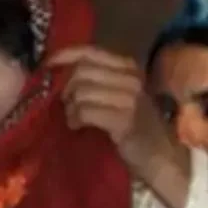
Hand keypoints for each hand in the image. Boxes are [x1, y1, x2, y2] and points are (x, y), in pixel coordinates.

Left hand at [49, 46, 189, 207]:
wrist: (160, 156)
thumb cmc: (135, 126)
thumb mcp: (118, 95)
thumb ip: (96, 80)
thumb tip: (59, 72)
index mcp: (129, 67)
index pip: (90, 51)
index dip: (64, 55)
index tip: (46, 64)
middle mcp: (131, 78)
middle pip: (81, 71)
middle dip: (66, 88)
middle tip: (66, 105)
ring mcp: (130, 98)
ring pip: (81, 91)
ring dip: (70, 107)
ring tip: (73, 118)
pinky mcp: (125, 119)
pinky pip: (85, 111)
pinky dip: (76, 118)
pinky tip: (78, 126)